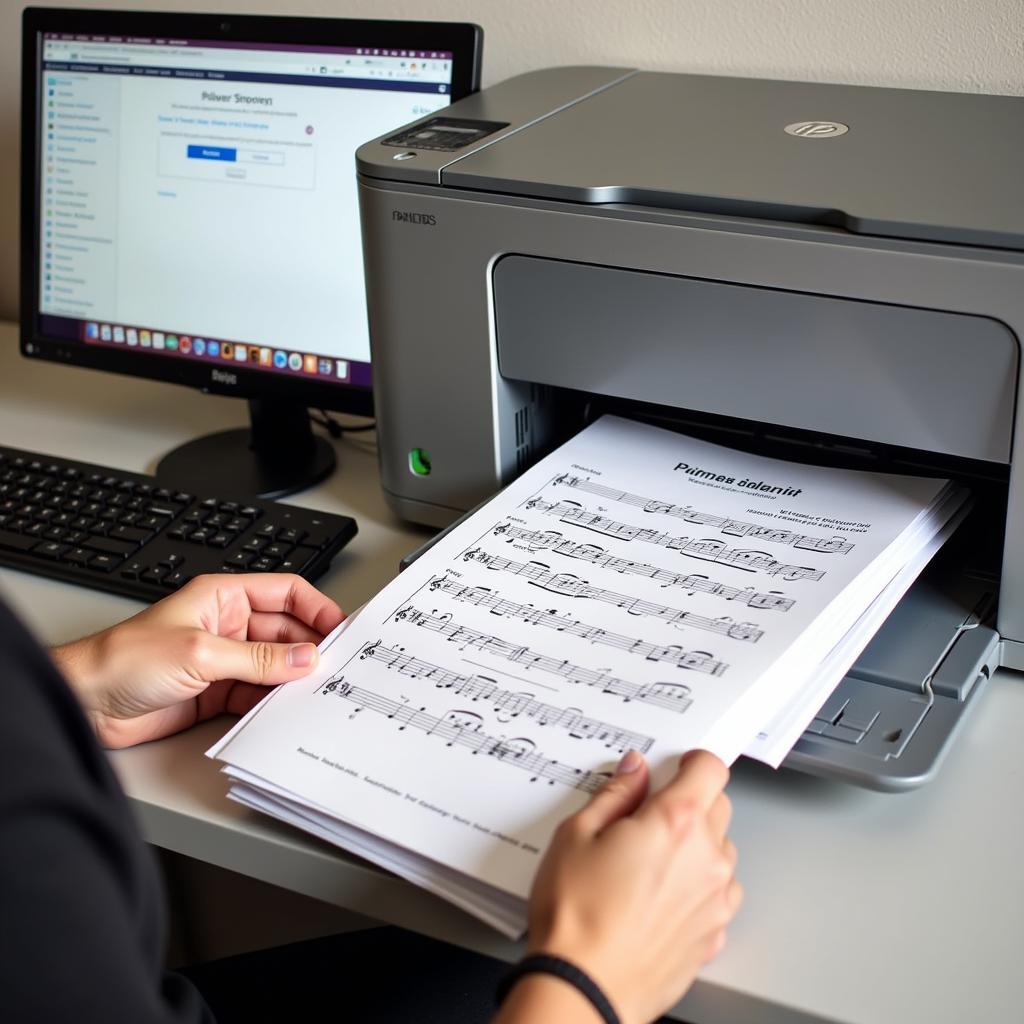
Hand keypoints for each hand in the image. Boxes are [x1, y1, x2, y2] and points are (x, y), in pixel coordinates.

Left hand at [51, 573, 343, 748]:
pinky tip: (287, 709)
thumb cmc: (125, 659)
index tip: (340, 628)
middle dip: (309, 647)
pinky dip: (274, 702)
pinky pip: (257, 693)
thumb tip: (305, 659)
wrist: (87, 703)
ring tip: (316, 691)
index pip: (285, 592)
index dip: (315, 607)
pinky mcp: (217, 691)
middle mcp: (227, 625)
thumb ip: (258, 659)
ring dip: (293, 678)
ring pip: (275, 665)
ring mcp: (224, 659)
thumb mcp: (201, 652)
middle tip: (335, 666)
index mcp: (223, 597)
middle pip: (285, 631)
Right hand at [511, 750, 740, 1023]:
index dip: (694, 761)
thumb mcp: (576, 835)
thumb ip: (614, 795)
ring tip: (650, 864)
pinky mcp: (713, 934)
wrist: (583, 988)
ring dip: (697, 846)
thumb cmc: (575, 917)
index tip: (678, 765)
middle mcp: (706, 858)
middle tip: (649, 815)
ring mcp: (715, 900)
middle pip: (719, 807)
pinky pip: (718, 894)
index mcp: (674, 823)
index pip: (711, 770)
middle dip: (690, 801)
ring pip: (721, 851)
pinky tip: (660, 897)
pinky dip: (698, 887)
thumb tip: (633, 772)